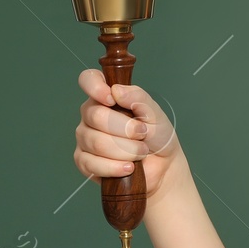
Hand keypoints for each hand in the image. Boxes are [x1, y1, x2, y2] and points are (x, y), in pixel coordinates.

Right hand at [73, 69, 183, 198]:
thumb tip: (117, 90)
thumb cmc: (157, 136)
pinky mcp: (85, 162)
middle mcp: (91, 116)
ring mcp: (85, 138)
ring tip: (140, 152)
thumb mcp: (155, 113)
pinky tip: (128, 167)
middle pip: (96, 116)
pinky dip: (114, 167)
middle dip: (125, 129)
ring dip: (125, 150)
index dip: (95, 87)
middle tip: (142, 134)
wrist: (163, 166)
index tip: (112, 99)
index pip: (88, 80)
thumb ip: (138, 98)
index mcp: (106, 97)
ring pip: (96, 142)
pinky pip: (91, 164)